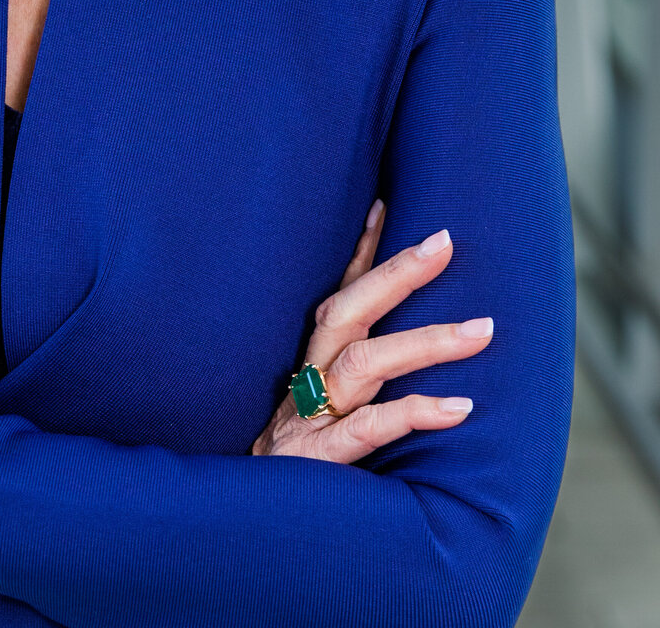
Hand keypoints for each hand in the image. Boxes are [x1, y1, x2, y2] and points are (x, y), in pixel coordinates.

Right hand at [251, 201, 492, 461]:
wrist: (241, 522)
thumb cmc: (294, 461)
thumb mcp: (315, 408)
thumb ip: (350, 379)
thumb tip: (401, 351)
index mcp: (311, 357)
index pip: (340, 292)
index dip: (362, 248)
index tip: (387, 203)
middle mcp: (309, 374)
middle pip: (350, 309)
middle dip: (397, 272)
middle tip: (445, 242)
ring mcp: (312, 414)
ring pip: (365, 362)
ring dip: (426, 342)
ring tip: (483, 331)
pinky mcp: (320, 458)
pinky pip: (368, 428)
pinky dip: (413, 413)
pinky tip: (457, 407)